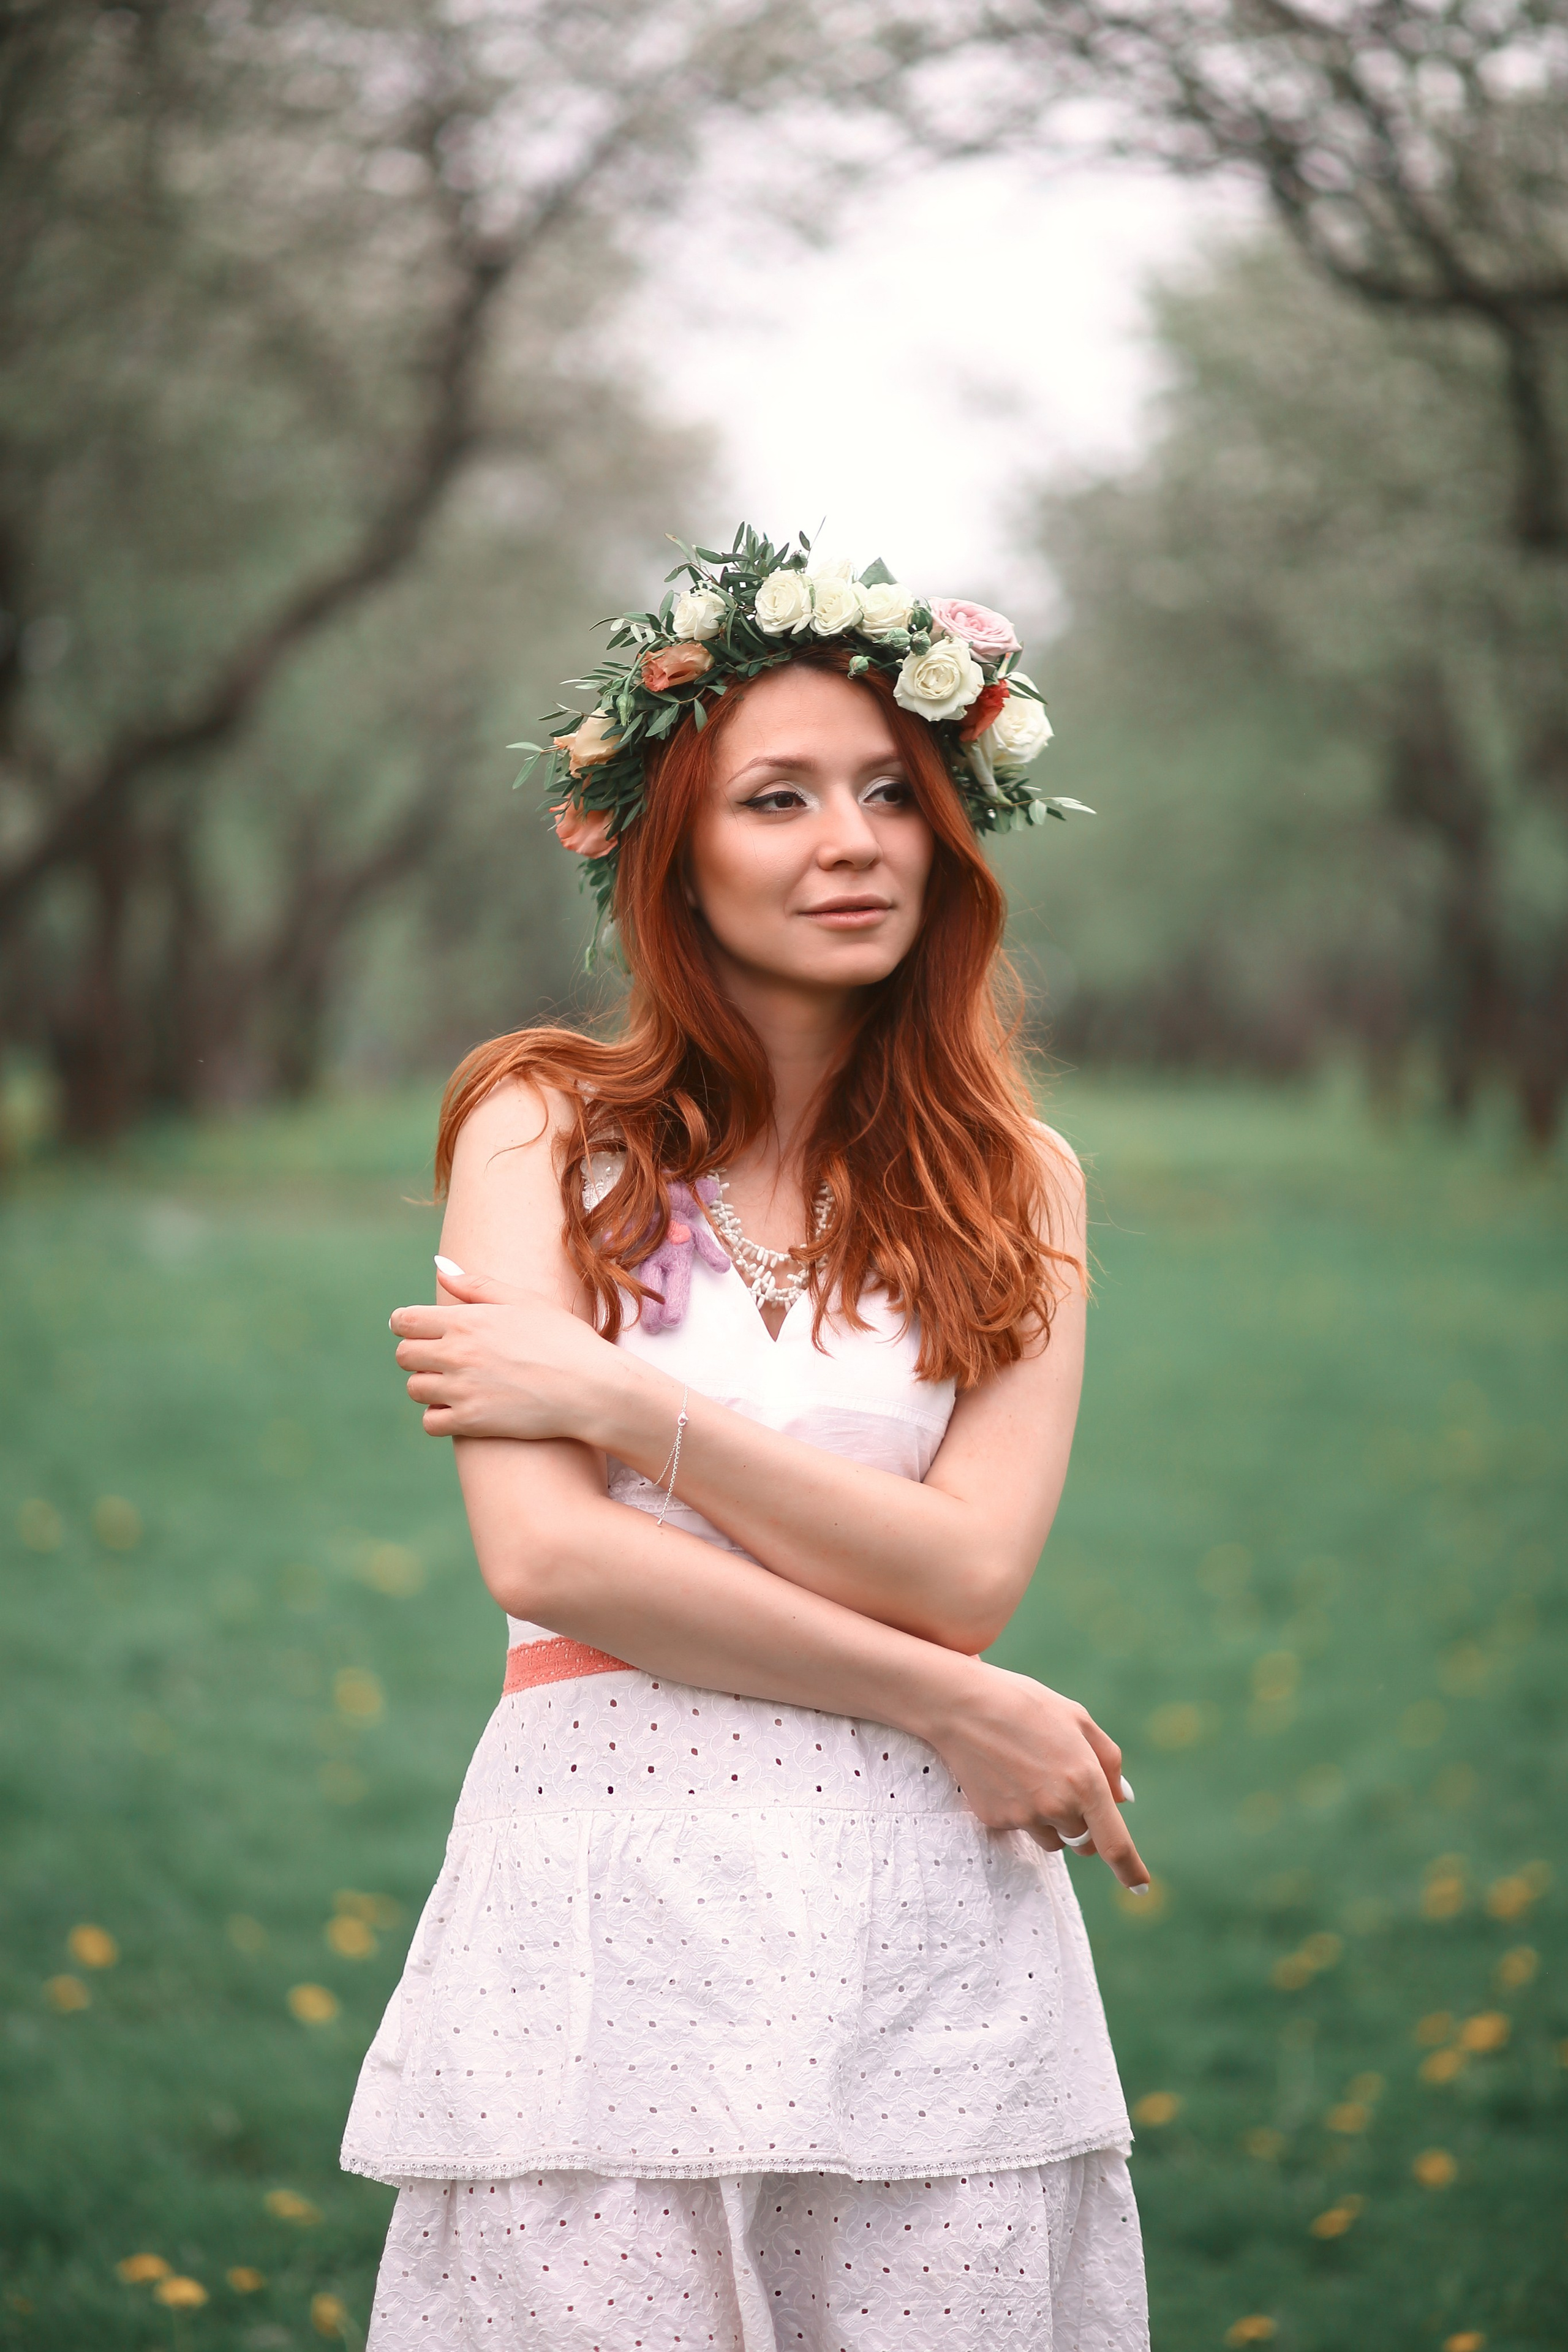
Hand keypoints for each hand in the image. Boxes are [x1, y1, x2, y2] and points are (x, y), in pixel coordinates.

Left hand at [390, 1261, 624, 1441]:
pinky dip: (439, 1417)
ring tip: (455, 1384)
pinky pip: (430, 1423)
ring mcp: (461, 1390)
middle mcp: (457, 1354)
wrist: (590, 1388)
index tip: (417, 1329)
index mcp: (466, 1320)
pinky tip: (459, 1409)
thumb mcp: (525, 1301)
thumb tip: (439, 1267)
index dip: (406, 1324)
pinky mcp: (471, 1422)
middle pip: (404, 1355)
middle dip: (417, 1355)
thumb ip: (476, 1285)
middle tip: (441, 1358)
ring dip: (429, 1386)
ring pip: (415, 1389)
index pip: (405, 1320)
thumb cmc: (564, 1339)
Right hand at [919, 1656, 1148, 1892]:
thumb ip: (1108, 1762)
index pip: (1115, 1844)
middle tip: (1064, 1784)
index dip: (1131, 1871)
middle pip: (1083, 1841)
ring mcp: (1024, 1817)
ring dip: (1052, 1820)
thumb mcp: (1078, 1719)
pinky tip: (1005, 1774)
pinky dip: (1020, 1809)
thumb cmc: (1026, 1704)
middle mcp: (1057, 1806)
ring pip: (1052, 1839)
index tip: (1141, 1889)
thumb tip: (1121, 1800)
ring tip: (1030, 1773)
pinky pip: (1021, 1828)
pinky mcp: (996, 1820)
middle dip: (1083, 1823)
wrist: (961, 1705)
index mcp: (1086, 1782)